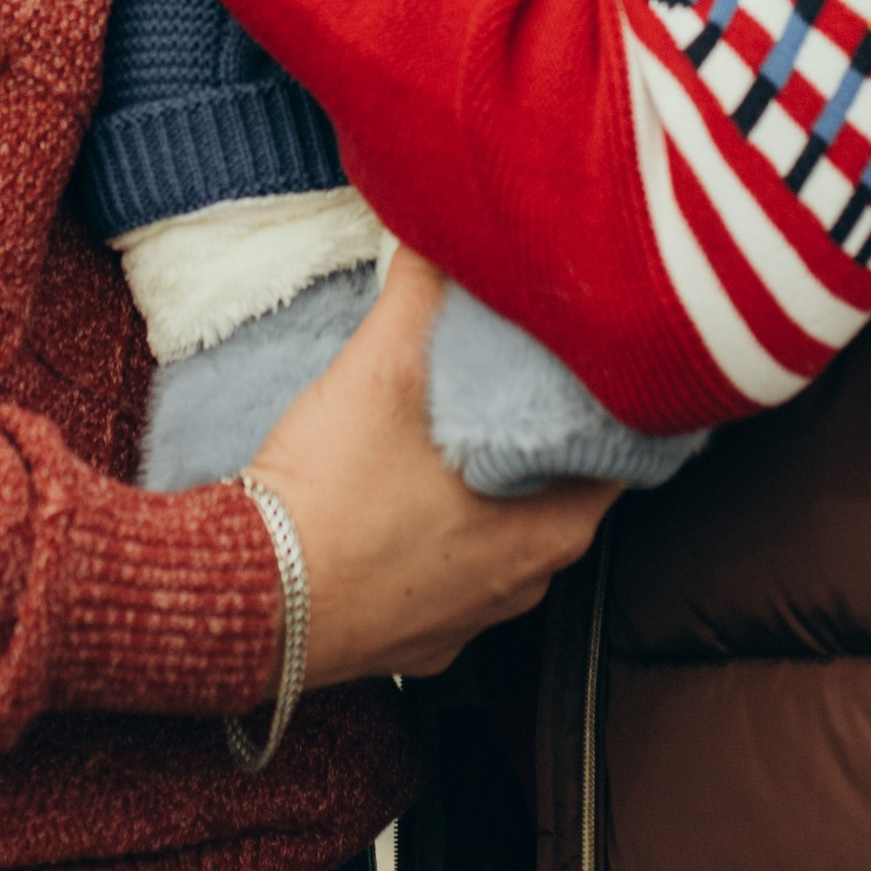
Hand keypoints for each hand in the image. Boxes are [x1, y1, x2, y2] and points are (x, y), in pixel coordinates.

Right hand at [246, 252, 613, 685]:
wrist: (250, 601)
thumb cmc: (331, 498)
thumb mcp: (380, 371)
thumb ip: (419, 292)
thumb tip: (435, 231)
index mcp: (550, 530)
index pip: (620, 456)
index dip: (608, 401)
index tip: (592, 360)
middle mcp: (526, 584)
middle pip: (562, 494)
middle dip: (542, 435)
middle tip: (523, 374)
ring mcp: (471, 620)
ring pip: (505, 536)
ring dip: (490, 489)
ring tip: (461, 427)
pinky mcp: (418, 639)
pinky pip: (448, 575)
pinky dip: (438, 536)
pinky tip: (404, 497)